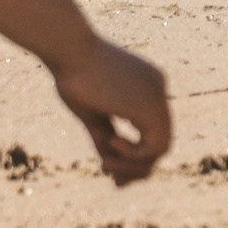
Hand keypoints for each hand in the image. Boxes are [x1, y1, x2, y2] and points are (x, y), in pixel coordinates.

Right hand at [50, 38, 172, 184]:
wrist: (68, 47)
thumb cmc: (72, 74)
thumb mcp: (92, 115)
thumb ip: (106, 140)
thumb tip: (111, 170)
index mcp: (146, 86)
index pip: (151, 131)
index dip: (134, 157)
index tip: (107, 168)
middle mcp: (158, 90)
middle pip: (160, 142)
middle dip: (136, 168)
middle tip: (113, 179)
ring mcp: (158, 95)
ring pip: (160, 149)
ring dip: (132, 165)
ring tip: (106, 163)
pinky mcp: (151, 105)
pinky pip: (154, 147)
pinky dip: (133, 155)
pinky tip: (111, 141)